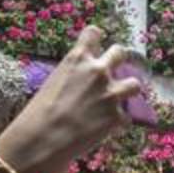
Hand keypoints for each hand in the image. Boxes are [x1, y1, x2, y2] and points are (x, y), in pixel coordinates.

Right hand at [0, 27, 140, 172]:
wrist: (43, 139)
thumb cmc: (38, 114)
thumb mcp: (53, 83)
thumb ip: (73, 76)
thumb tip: (81, 82)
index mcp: (78, 58)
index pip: (94, 33)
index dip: (95, 39)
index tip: (96, 45)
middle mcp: (98, 71)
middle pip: (120, 53)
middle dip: (118, 61)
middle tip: (111, 73)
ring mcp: (111, 93)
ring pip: (135, 84)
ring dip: (127, 91)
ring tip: (115, 102)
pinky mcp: (117, 116)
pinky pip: (126, 118)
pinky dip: (118, 123)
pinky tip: (105, 130)